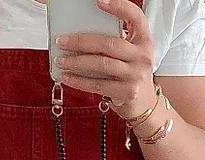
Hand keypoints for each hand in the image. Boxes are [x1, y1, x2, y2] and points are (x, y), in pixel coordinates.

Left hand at [54, 0, 155, 118]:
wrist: (144, 104)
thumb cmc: (130, 75)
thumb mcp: (130, 55)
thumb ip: (114, 43)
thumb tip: (80, 37)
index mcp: (144, 40)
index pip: (135, 17)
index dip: (119, 7)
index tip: (99, 1)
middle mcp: (143, 56)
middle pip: (108, 43)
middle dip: (81, 41)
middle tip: (62, 41)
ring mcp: (136, 75)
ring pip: (102, 64)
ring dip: (77, 62)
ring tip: (60, 60)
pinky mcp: (127, 92)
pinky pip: (98, 84)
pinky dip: (79, 81)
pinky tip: (67, 77)